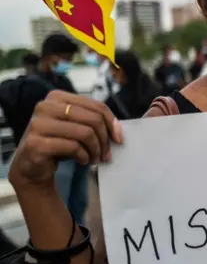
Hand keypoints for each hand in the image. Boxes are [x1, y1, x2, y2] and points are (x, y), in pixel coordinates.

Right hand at [8, 90, 123, 192]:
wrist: (32, 166)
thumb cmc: (59, 143)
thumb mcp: (76, 127)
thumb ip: (93, 121)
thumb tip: (118, 130)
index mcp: (57, 97)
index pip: (96, 105)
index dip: (112, 122)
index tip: (119, 138)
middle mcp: (45, 106)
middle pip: (93, 119)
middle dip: (105, 140)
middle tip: (107, 154)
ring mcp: (38, 124)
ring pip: (85, 133)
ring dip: (96, 150)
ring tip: (95, 159)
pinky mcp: (36, 143)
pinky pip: (73, 147)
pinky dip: (84, 157)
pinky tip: (83, 161)